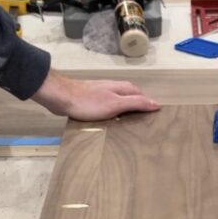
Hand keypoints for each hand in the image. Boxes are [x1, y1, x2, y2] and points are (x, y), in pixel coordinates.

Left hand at [32, 70, 159, 120]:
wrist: (61, 97)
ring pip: (121, 104)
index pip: (143, 98)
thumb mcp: (115, 104)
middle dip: (139, 112)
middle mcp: (116, 89)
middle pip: (133, 100)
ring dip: (126, 115)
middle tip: (144, 128)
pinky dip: (114, 116)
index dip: (149, 108)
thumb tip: (156, 104)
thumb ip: (136, 103)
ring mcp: (105, 94)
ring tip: (130, 129)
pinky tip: (112, 124)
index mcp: (124, 88)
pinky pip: (110, 108)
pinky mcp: (94, 100)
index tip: (154, 122)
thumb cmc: (88, 102)